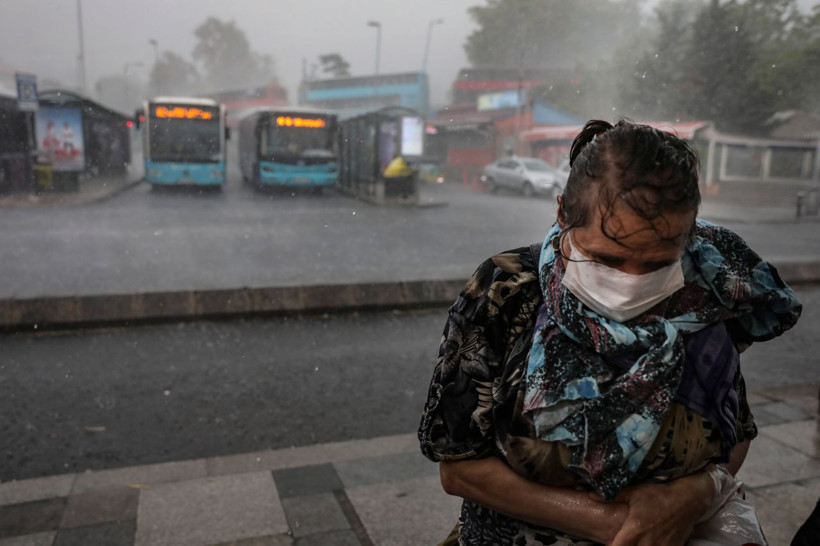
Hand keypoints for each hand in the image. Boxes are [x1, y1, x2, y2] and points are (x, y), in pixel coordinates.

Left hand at [591, 472, 713, 545]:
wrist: (687, 499)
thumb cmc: (657, 494)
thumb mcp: (633, 492)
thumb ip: (610, 496)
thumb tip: (589, 496)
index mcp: (635, 530)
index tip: (607, 542)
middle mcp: (648, 542)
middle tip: (618, 541)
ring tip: (633, 542)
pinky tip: (647, 543)